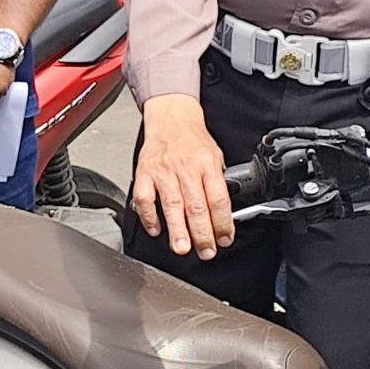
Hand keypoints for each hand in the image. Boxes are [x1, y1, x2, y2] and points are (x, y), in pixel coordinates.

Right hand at [130, 96, 234, 259]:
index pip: (218, 199)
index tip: (224, 239)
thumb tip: (224, 216)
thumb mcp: (216, 157)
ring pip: (171, 204)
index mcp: (207, 164)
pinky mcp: (145, 173)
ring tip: (182, 248)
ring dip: (177, 230)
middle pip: (196, 205)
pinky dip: (149, 216)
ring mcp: (163, 171)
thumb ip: (218, 183)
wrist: (171, 117)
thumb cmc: (194, 140)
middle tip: (206, 252)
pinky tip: (156, 229)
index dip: (222, 222)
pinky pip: (144, 198)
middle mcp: (186, 168)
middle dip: (202, 233)